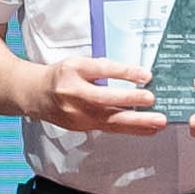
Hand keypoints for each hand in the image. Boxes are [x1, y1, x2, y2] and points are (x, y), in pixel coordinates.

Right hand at [25, 55, 163, 133]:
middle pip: (105, 99)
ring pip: (110, 119)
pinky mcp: (83, 127)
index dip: (125, 73)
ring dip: (137, 122)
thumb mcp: (78, 64)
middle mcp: (74, 93)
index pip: (102, 70)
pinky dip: (131, 129)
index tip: (146, 75)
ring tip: (158, 122)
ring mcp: (77, 114)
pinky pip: (110, 128)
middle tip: (152, 100)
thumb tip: (136, 75)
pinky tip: (148, 129)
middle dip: (131, 100)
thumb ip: (103, 68)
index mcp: (73, 70)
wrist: (36, 95)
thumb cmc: (62, 76)